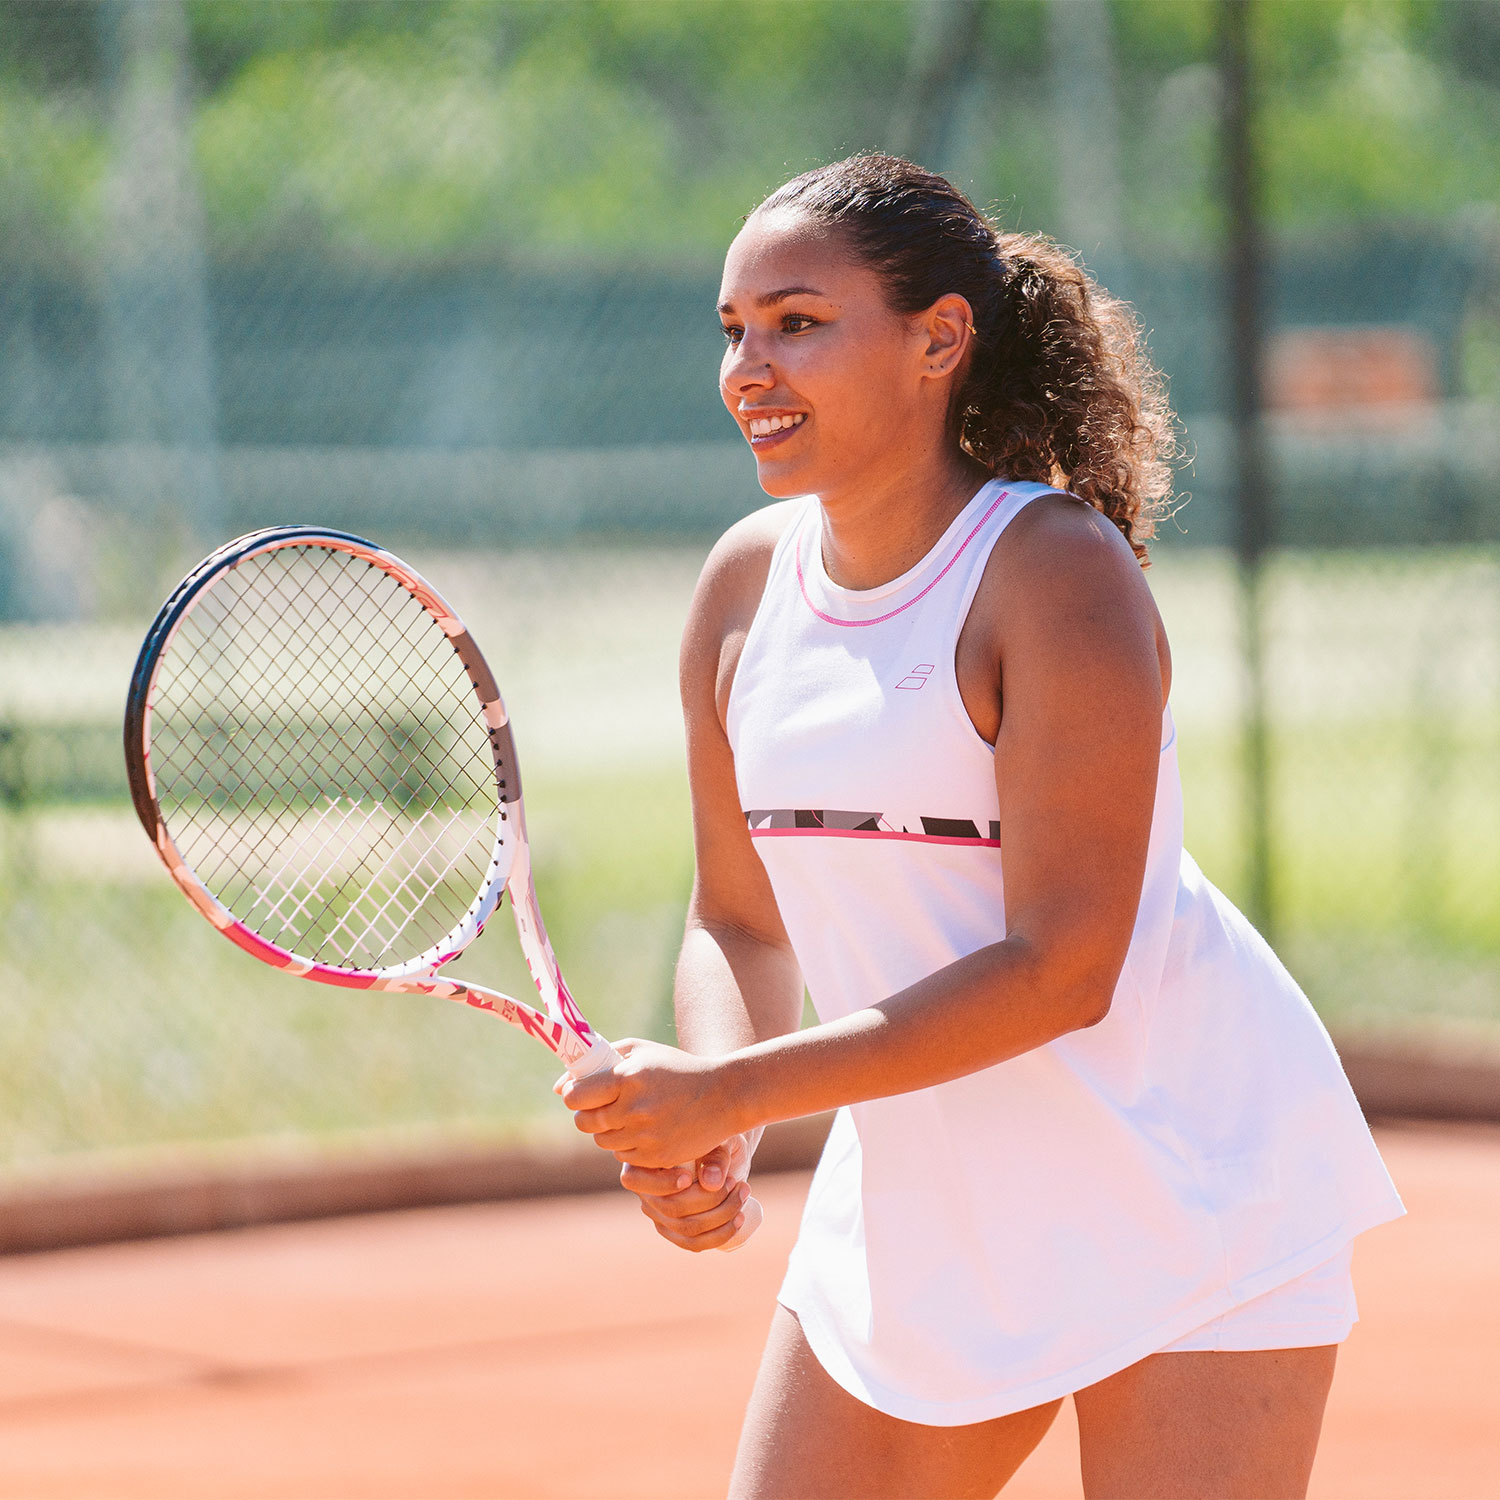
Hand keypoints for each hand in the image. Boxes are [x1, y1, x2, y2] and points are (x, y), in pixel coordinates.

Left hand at [559, 1038, 743, 1168]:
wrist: (722, 1096)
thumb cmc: (676, 1068)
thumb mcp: (641, 1051)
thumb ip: (598, 1059)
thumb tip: (560, 1086)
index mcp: (626, 1077)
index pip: (576, 1097)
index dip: (575, 1096)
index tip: (584, 1094)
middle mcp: (633, 1108)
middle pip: (584, 1123)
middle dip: (589, 1115)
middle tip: (607, 1107)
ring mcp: (646, 1136)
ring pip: (604, 1142)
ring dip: (611, 1131)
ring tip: (633, 1116)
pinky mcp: (657, 1157)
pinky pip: (625, 1157)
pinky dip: (630, 1146)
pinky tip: (648, 1130)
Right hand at [619, 1137, 756, 1251]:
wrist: (726, 1150)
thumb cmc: (716, 1137)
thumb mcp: (717, 1138)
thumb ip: (715, 1155)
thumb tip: (711, 1183)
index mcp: (643, 1162)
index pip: (635, 1180)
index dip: (662, 1183)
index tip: (689, 1177)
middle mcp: (647, 1192)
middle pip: (670, 1208)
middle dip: (710, 1199)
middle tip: (737, 1181)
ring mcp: (660, 1215)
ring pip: (686, 1228)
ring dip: (721, 1216)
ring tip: (744, 1193)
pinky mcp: (678, 1231)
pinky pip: (694, 1244)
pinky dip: (720, 1235)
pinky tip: (739, 1219)